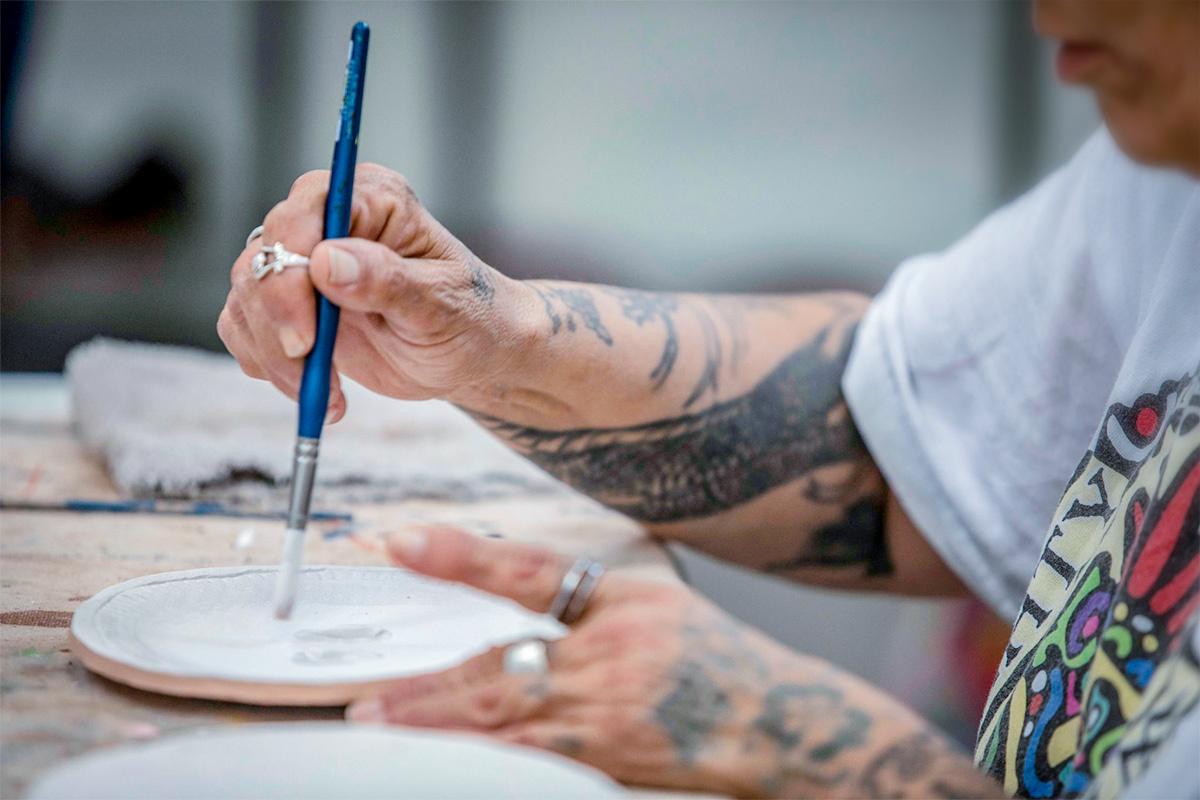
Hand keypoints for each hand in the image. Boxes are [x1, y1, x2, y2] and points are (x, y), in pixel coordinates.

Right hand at [217, 165, 530, 419]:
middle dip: (278, 322)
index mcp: (373, 199)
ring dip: (274, 353)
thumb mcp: (441, 305)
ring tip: (325, 392)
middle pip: (264, 257)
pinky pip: (245, 326)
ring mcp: (303, 260)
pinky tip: (315, 388)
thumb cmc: (469, 319)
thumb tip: (326, 260)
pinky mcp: (289, 302)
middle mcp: (328, 219)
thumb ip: (386, 281)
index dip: (292, 273)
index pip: (304, 214)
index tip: (307, 335)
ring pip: (247, 296)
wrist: (470, 353)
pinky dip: (268, 365)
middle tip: (310, 368)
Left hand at [346, 527, 989, 797]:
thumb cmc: (710, 652)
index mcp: (623, 608)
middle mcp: (612, 668)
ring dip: (440, 728)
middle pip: (503, 674)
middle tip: (364, 702)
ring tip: (382, 727)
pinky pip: (530, 762)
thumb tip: (486, 571)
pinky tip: (444, 756)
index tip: (402, 543)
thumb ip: (571, 590)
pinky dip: (481, 757)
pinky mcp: (603, 765)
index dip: (464, 556)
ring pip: (507, 729)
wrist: (779, 725)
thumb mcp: (647, 595)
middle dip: (428, 690)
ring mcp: (607, 726)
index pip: (529, 574)